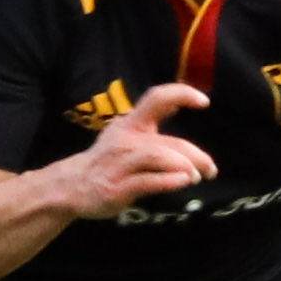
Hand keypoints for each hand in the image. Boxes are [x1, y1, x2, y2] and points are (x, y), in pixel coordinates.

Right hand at [46, 83, 215, 215]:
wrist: (70, 186)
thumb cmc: (108, 161)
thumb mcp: (126, 135)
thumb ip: (151, 126)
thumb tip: (179, 113)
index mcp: (130, 123)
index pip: (156, 97)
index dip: (181, 94)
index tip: (204, 101)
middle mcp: (125, 139)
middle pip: (169, 141)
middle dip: (196, 155)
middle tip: (210, 170)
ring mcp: (120, 163)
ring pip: (159, 156)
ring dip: (184, 166)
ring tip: (197, 176)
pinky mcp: (117, 187)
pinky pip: (149, 181)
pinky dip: (170, 181)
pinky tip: (182, 182)